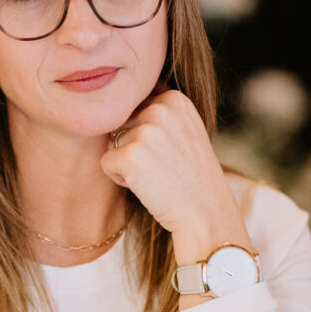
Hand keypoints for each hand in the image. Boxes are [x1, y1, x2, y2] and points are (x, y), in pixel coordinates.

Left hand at [101, 90, 252, 264]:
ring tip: (156, 175)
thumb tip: (119, 102)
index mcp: (175, 98)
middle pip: (122, 123)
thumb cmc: (192, 177)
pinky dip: (119, 178)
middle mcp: (160, 108)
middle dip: (133, 146)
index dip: (146, 133)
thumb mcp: (185, 130)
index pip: (136, 107)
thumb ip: (159, 111)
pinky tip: (146, 186)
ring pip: (112, 143)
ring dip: (126, 162)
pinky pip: (106, 163)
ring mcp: (145, 131)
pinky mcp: (130, 155)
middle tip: (162, 166)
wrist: (205, 213)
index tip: (170, 150)